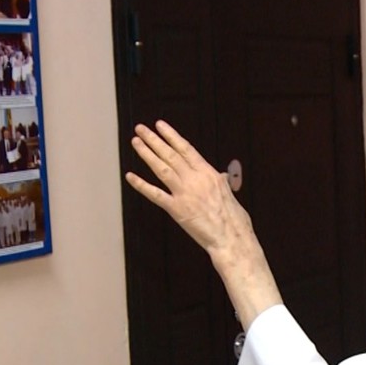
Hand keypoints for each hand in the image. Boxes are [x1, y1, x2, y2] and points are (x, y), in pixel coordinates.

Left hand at [125, 120, 280, 325]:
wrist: (232, 238)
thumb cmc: (235, 220)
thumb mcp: (230, 195)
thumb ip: (222, 184)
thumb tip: (222, 177)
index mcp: (209, 174)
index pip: (186, 149)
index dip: (172, 136)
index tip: (161, 125)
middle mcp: (195, 179)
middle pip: (171, 155)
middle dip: (154, 140)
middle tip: (141, 129)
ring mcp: (185, 193)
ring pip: (162, 168)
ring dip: (147, 154)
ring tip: (136, 142)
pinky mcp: (176, 209)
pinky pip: (155, 194)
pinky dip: (141, 185)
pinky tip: (130, 176)